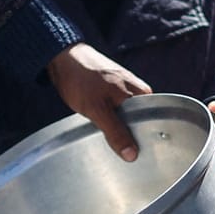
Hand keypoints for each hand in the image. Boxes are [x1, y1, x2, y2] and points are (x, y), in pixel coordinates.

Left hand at [48, 43, 150, 161]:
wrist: (62, 58)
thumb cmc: (81, 78)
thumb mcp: (98, 110)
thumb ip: (115, 132)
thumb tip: (132, 154)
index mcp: (142, 94)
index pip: (152, 123)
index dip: (144, 140)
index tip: (136, 155)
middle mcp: (138, 92)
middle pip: (140, 123)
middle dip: (129, 137)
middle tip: (118, 151)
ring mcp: (125, 91)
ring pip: (126, 119)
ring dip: (117, 129)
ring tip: (108, 138)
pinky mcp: (112, 92)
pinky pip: (116, 113)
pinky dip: (109, 121)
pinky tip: (101, 127)